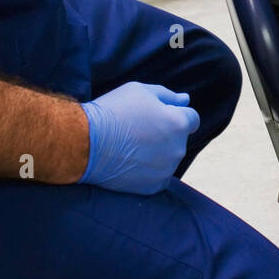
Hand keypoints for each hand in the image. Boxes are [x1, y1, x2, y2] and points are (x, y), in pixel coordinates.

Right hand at [79, 81, 200, 194]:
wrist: (86, 143)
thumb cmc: (113, 111)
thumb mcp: (141, 91)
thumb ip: (168, 96)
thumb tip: (186, 100)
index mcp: (179, 123)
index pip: (192, 119)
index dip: (175, 115)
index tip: (157, 117)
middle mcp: (178, 149)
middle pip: (179, 139)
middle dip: (166, 134)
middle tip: (138, 130)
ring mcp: (166, 170)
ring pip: (168, 158)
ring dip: (157, 153)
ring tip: (131, 147)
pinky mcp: (153, 187)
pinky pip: (158, 176)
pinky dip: (148, 171)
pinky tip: (130, 162)